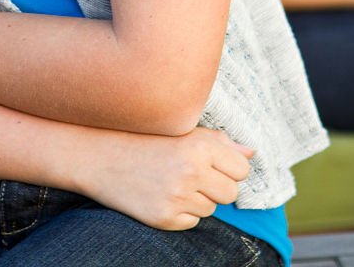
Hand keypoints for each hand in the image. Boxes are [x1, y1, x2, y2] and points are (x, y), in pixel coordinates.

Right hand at [77, 126, 252, 230]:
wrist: (101, 155)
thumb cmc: (146, 138)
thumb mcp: (183, 130)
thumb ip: (220, 142)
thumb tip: (252, 153)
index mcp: (200, 145)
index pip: (241, 169)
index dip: (229, 166)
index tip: (212, 161)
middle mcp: (191, 171)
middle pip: (231, 193)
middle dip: (217, 185)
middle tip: (192, 173)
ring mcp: (177, 197)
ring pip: (211, 208)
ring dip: (198, 198)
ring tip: (173, 180)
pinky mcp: (164, 219)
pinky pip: (192, 222)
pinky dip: (182, 212)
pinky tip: (163, 194)